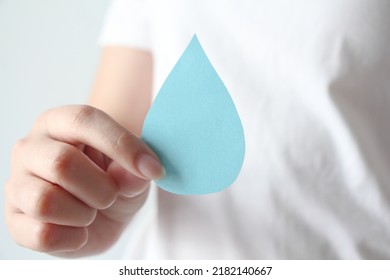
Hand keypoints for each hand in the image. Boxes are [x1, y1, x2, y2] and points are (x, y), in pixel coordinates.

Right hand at [4, 105, 163, 256]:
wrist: (101, 215)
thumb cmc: (114, 182)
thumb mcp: (134, 174)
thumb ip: (136, 172)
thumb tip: (140, 172)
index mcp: (60, 123)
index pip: (84, 120)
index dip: (121, 144)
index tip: (153, 169)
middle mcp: (32, 148)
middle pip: (61, 163)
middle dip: (101, 188)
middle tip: (111, 196)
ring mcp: (18, 184)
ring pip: (45, 201)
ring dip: (83, 214)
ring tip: (91, 212)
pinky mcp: (16, 220)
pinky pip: (43, 234)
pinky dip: (73, 238)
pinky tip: (79, 230)